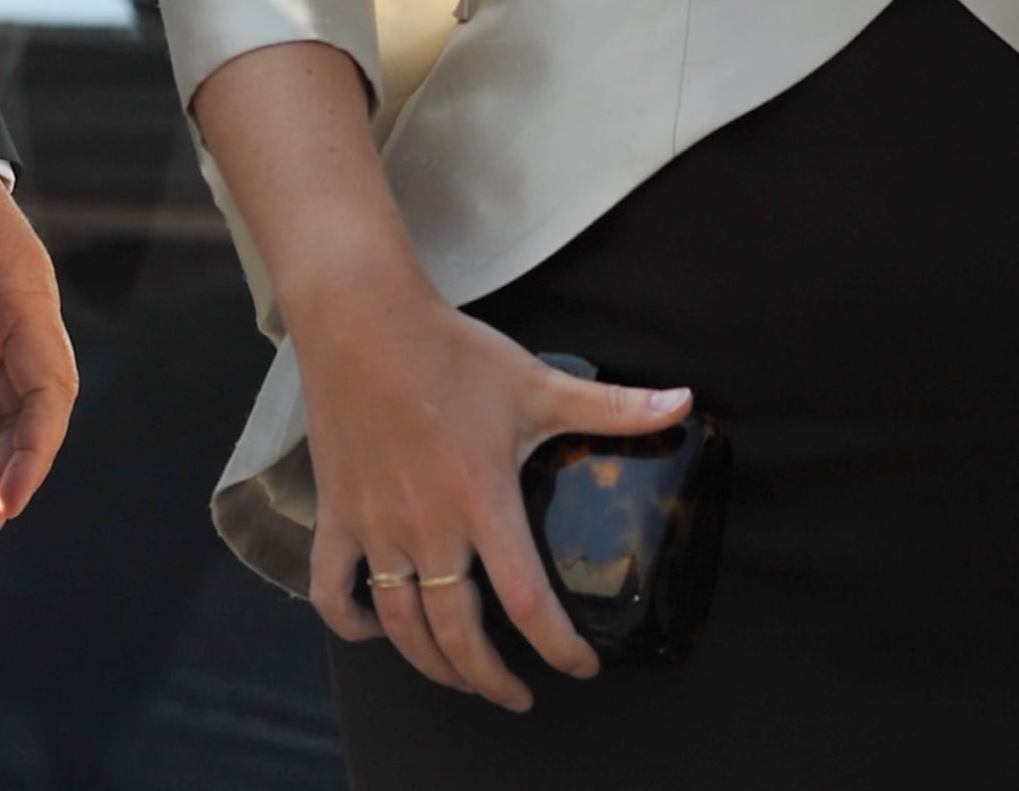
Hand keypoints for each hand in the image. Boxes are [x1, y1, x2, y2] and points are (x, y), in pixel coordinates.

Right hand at [307, 269, 691, 712]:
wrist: (365, 320)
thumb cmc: (454, 352)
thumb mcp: (538, 381)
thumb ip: (612, 405)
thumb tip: (684, 402)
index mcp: (482, 500)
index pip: (526, 602)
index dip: (557, 647)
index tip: (581, 668)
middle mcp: (427, 528)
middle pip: (456, 635)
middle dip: (489, 681)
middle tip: (516, 697)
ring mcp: (376, 527)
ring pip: (399, 626)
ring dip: (431, 665)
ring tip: (461, 676)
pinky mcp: (336, 516)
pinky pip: (334, 591)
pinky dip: (352, 623)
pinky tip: (378, 629)